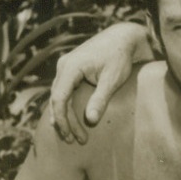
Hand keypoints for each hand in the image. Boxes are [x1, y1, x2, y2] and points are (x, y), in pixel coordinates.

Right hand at [48, 23, 150, 144]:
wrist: (123, 38)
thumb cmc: (120, 57)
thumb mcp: (112, 79)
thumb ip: (101, 99)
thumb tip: (91, 121)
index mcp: (71, 67)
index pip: (59, 98)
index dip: (62, 119)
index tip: (69, 135)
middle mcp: (64, 66)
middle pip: (57, 99)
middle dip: (65, 122)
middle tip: (75, 141)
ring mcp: (66, 67)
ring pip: (59, 96)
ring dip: (65, 117)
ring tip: (74, 137)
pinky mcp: (72, 70)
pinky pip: (64, 92)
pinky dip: (67, 107)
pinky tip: (71, 122)